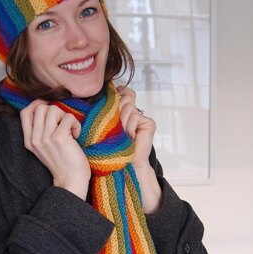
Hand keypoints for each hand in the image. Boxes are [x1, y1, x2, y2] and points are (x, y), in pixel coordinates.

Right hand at [20, 100, 90, 199]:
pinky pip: (68, 117)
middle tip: (63, 125)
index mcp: (29, 141)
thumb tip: (46, 108)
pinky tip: (76, 135)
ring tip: (70, 130)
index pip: (25, 112)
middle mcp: (35, 139)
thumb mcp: (44, 147)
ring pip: (53, 109)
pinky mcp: (59, 138)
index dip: (37, 104)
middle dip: (55, 111)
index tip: (50, 110)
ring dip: (65, 117)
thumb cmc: (62, 162)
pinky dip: (76, 124)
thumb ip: (40, 131)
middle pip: (40, 107)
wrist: (71, 180)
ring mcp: (46, 138)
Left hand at [118, 86, 161, 213]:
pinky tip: (130, 138)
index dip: (116, 94)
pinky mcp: (149, 123)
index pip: (122, 92)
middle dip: (116, 111)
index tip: (109, 103)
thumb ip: (107, 107)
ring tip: (122, 135)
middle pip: (124, 97)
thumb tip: (110, 89)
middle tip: (116, 127)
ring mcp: (141, 117)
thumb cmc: (109, 146)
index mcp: (122, 110)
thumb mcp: (104, 124)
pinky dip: (130, 127)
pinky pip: (135, 116)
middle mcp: (132, 112)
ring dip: (122, 122)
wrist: (121, 164)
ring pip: (128, 107)